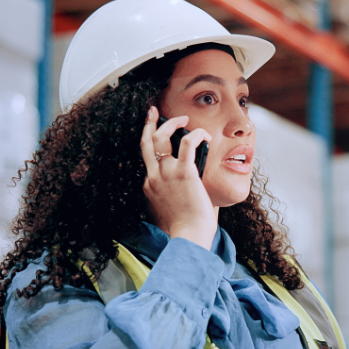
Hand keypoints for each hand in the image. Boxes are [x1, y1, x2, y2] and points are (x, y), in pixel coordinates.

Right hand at [140, 106, 216, 248]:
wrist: (189, 236)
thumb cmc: (185, 228)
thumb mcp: (170, 210)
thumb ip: (173, 196)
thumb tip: (187, 188)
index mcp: (150, 186)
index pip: (148, 160)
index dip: (153, 146)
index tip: (158, 136)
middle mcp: (154, 177)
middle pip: (145, 143)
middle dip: (148, 123)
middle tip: (152, 111)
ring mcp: (166, 174)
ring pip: (161, 137)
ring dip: (172, 123)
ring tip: (184, 119)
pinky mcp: (184, 173)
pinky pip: (187, 143)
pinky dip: (195, 134)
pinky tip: (204, 134)